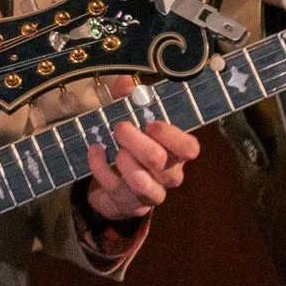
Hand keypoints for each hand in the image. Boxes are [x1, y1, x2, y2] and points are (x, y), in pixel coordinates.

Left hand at [80, 75, 199, 219]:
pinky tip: (95, 151)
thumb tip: (126, 81)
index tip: (151, 124)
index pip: (190, 148)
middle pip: (160, 161)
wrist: (115, 188)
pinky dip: (100, 166)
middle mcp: (169, 174)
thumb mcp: (130, 121)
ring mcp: (150, 192)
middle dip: (136, 141)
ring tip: (113, 145)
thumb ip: (129, 101)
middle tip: (120, 128)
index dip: (172, 136)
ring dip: (122, 160)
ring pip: (141, 181)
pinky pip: (114, 187)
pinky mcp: (129, 204)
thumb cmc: (129, 148)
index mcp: (175, 152)